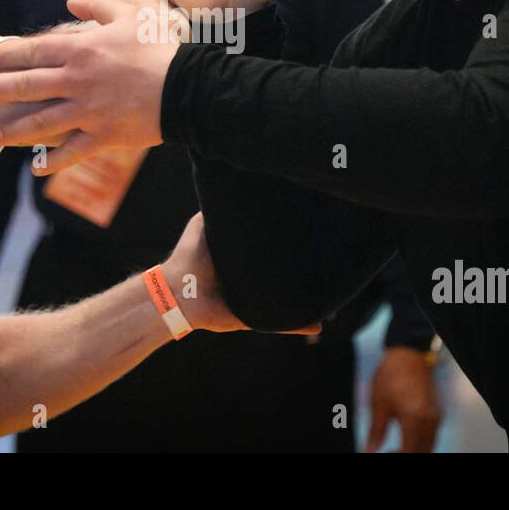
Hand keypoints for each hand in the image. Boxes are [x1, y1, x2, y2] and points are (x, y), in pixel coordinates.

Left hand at [0, 0, 180, 172]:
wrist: (187, 87)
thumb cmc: (159, 47)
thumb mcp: (129, 16)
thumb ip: (97, 5)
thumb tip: (70, 2)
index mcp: (81, 50)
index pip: (32, 52)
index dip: (4, 56)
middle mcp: (76, 81)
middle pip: (25, 85)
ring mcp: (87, 111)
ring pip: (40, 121)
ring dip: (12, 129)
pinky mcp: (102, 135)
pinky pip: (71, 151)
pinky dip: (53, 161)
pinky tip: (35, 168)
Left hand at [163, 213, 320, 335]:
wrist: (177, 292)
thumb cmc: (189, 256)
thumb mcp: (203, 225)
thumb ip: (218, 210)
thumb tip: (231, 185)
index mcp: (245, 260)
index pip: (272, 252)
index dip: (288, 244)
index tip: (310, 230)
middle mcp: (252, 280)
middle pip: (284, 277)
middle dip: (303, 273)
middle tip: (329, 262)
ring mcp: (254, 301)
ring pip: (286, 302)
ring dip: (306, 301)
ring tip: (331, 295)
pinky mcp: (252, 318)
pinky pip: (280, 325)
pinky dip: (298, 325)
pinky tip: (318, 323)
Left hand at [365, 346, 441, 451]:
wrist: (408, 354)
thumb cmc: (390, 376)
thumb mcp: (378, 405)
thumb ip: (376, 432)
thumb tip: (368, 452)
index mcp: (414, 419)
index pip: (409, 452)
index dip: (396, 457)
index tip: (382, 455)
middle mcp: (430, 421)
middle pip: (423, 452)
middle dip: (406, 456)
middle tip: (387, 453)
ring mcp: (436, 416)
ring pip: (429, 446)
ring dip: (414, 451)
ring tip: (394, 449)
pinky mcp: (438, 412)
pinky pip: (432, 435)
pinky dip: (420, 442)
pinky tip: (405, 438)